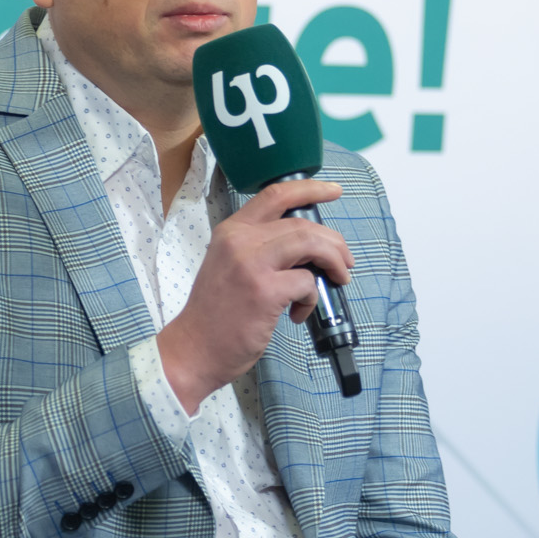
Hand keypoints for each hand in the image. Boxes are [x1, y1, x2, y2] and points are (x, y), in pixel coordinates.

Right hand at [156, 179, 351, 409]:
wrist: (194, 348)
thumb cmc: (214, 314)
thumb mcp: (228, 265)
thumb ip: (259, 249)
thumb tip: (305, 249)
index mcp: (231, 231)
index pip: (274, 195)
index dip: (310, 189)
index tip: (333, 191)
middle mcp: (240, 241)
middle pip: (302, 224)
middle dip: (333, 242)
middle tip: (344, 261)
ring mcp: (252, 265)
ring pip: (311, 245)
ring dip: (333, 261)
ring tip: (338, 279)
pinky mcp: (265, 292)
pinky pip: (307, 282)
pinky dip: (312, 298)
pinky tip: (298, 313)